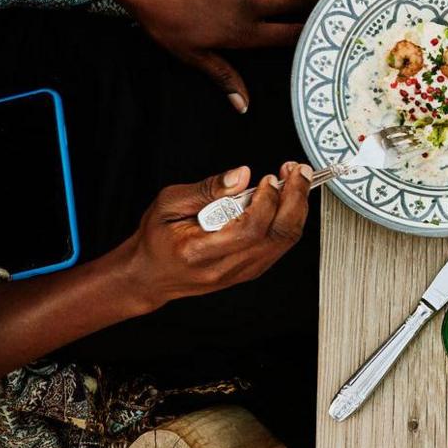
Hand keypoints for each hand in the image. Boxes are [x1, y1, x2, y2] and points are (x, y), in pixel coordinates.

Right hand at [111, 164, 313, 314]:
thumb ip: (207, 189)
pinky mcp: (250, 271)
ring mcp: (240, 273)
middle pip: (276, 236)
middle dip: (295, 199)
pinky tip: (286, 200)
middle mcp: (224, 267)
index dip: (266, 202)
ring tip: (294, 181)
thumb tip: (241, 175)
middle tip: (297, 172)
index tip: (268, 179)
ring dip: (297, 208)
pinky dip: (289, 220)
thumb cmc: (156, 239)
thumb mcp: (169, 204)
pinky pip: (280, 246)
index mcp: (199, 252)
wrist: (150, 274)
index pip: (249, 230)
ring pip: (284, 242)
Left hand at [122, 0, 320, 112]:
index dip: (312, 33)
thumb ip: (224, 77)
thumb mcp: (194, 56)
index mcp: (245, 32)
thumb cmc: (167, 24)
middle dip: (318, 2)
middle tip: (337, 2)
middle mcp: (252, 7)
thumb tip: (244, 106)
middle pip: (295, 2)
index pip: (289, 33)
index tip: (331, 32)